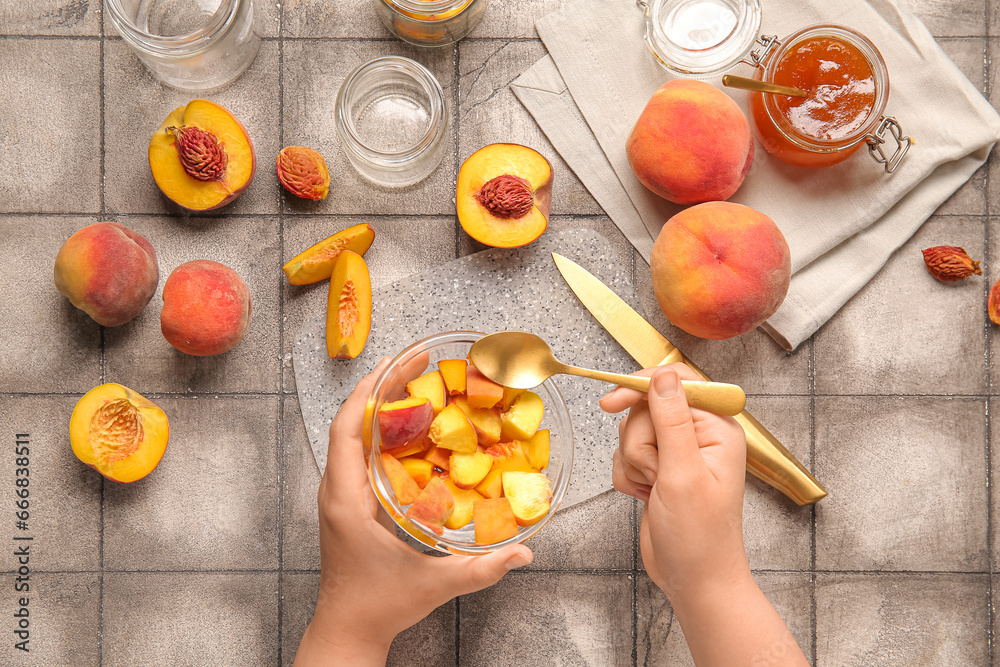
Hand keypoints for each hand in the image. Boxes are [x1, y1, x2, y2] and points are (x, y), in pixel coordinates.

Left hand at [295, 359, 532, 666]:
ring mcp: (343, 494)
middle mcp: (338, 489)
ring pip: (357, 434)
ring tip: (421, 381)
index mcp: (348, 499)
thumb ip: (481, 570)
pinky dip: (387, 431)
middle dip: (384, 386)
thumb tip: (524, 554)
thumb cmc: (379, 607)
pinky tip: (417, 425)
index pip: (347, 429)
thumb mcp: (433, 585)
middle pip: (354, 421)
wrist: (348, 631)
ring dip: (384, 405)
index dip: (370, 391)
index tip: (397, 364)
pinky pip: (364, 452)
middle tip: (421, 360)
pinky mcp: (352, 501)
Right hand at [600, 364, 747, 598]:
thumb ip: (672, 421)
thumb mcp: (684, 474)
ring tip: (654, 488)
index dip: (642, 386)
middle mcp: (698, 435)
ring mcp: (676, 452)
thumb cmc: (700, 537)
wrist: (694, 580)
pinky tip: (645, 496)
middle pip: (646, 408)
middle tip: (657, 473)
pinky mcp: (658, 469)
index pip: (677, 382)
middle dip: (640, 443)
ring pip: (631, 432)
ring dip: (633, 462)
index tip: (612, 400)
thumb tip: (663, 376)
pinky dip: (628, 476)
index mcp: (717, 428)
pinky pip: (624, 456)